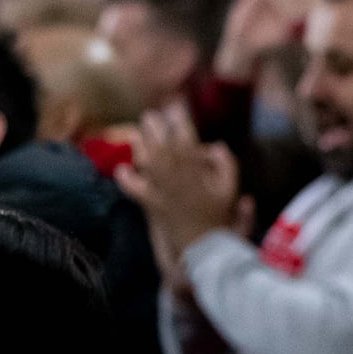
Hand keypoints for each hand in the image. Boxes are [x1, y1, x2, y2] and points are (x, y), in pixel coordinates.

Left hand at [114, 105, 242, 275]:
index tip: (176, 105)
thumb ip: (227, 165)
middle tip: (151, 114)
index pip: (188, 141)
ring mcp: (164, 193)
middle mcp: (179, 180)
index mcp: (199, 174)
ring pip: (150, 164)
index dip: (181, 121)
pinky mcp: (153, 206)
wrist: (205, 248)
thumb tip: (215, 146)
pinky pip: (136, 191)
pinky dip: (127, 181)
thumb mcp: (231, 190)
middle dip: (157, 129)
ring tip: (137, 132)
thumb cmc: (220, 219)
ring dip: (142, 146)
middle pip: (164, 148)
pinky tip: (121, 169)